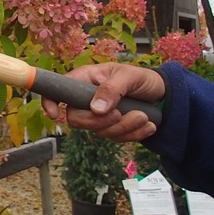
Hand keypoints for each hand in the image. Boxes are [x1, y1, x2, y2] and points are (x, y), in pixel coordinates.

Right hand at [41, 63, 164, 141]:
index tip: (54, 115)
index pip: (58, 91)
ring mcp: (98, 115)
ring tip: (143, 116)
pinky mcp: (112, 128)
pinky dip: (133, 135)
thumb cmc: (142, 78)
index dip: (49, 102)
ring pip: (99, 131)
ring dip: (124, 127)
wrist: (165, 94)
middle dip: (99, 122)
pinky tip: (149, 125)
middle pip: (77, 119)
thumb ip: (111, 89)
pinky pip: (115, 138)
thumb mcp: (129, 76)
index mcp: (84, 80)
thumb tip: (95, 109)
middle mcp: (86, 99)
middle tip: (120, 114)